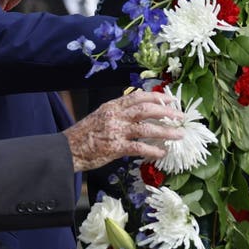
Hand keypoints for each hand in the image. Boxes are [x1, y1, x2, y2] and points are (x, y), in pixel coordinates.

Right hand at [64, 91, 183, 171]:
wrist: (67, 149)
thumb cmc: (84, 135)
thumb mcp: (100, 116)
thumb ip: (118, 113)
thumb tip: (138, 112)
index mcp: (112, 106)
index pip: (138, 96)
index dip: (157, 96)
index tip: (170, 99)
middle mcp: (115, 116)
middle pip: (147, 109)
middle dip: (166, 111)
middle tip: (180, 116)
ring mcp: (116, 131)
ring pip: (147, 128)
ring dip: (166, 131)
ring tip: (178, 134)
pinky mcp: (115, 147)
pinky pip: (139, 148)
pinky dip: (153, 150)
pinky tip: (162, 153)